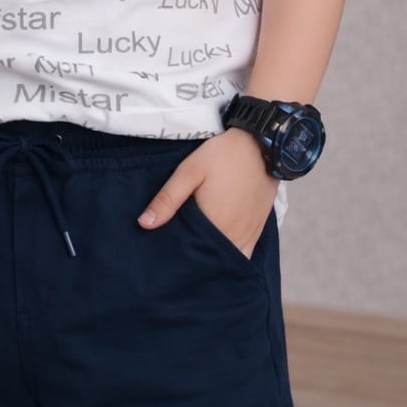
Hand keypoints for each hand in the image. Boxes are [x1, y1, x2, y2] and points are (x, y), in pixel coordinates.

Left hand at [137, 128, 278, 258]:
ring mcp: (248, 235)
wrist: (262, 145)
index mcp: (214, 224)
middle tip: (176, 254)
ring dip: (212, 259)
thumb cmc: (223, 156)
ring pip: (227, 261)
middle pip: (209, 260)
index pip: (190, 254)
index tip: (164, 254)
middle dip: (193, 261)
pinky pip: (243, 254)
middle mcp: (233, 236)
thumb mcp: (189, 171)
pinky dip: (230, 256)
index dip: (176, 256)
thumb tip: (144, 224)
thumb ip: (168, 199)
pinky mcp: (257, 230)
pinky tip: (217, 248)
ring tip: (195, 252)